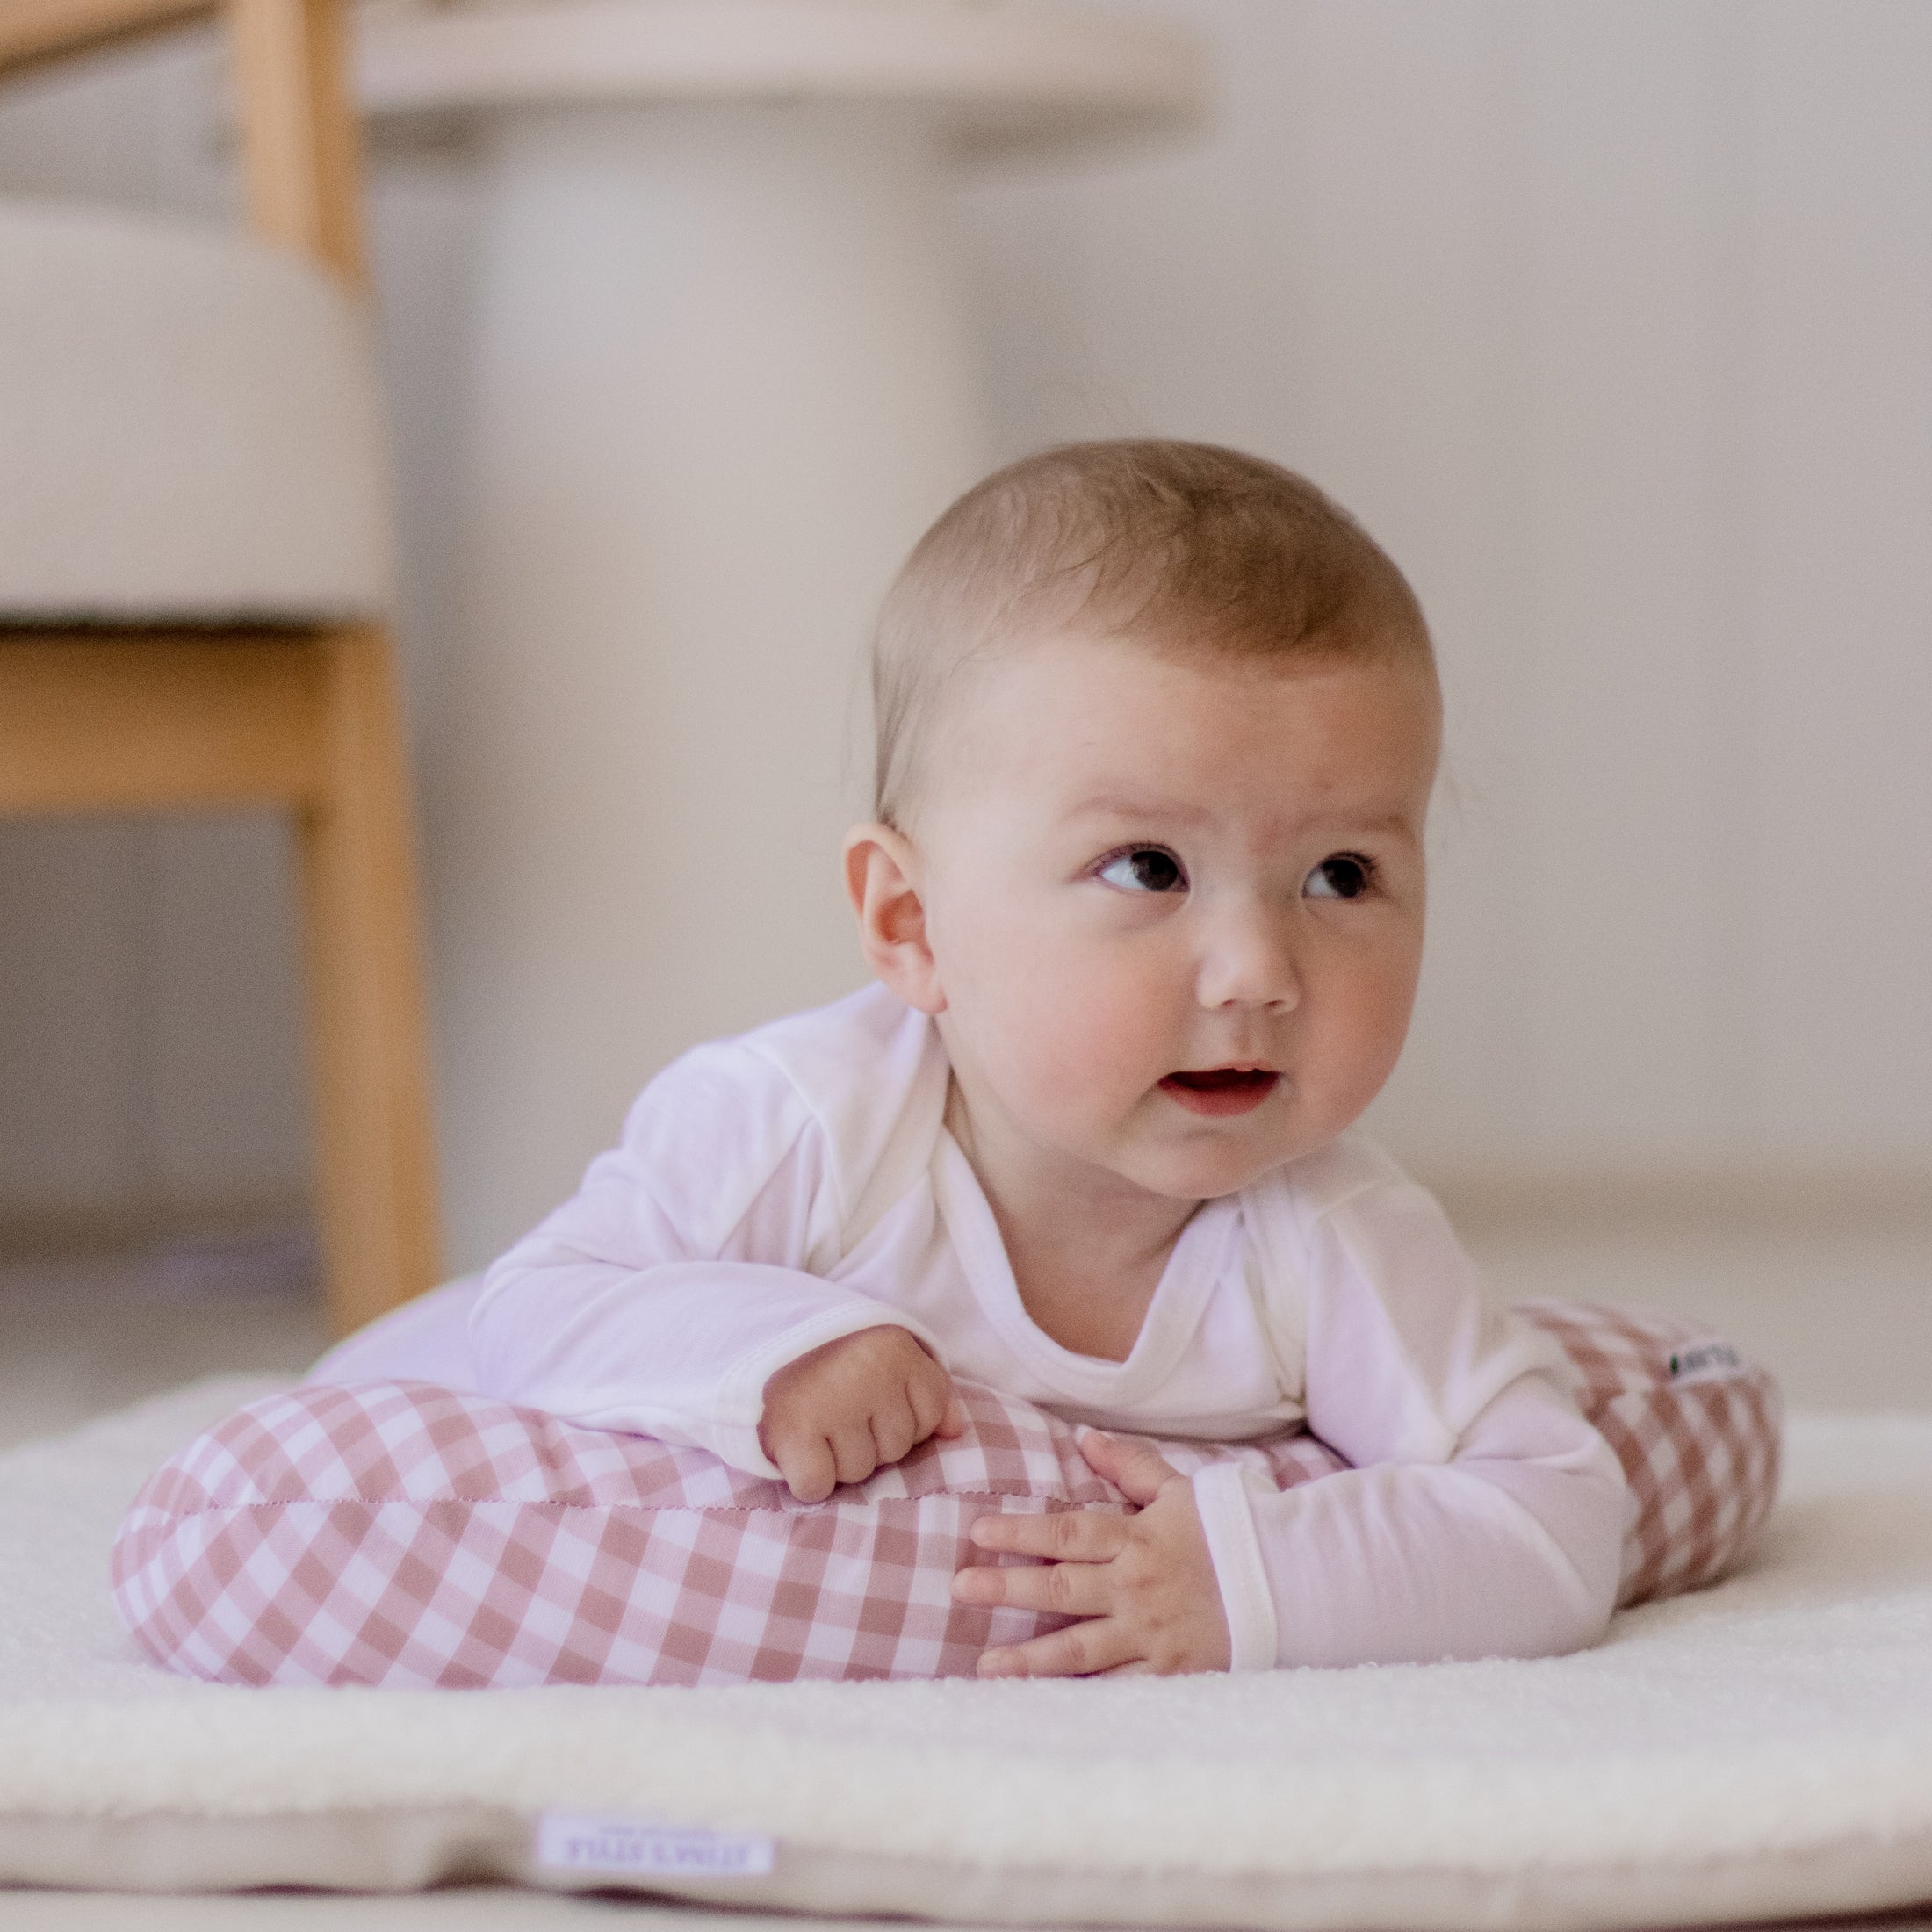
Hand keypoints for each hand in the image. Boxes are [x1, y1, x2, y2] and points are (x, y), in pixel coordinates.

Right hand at [759, 1327, 965, 1502]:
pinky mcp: (795, 1430)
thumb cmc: (831, 1361)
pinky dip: (807, 1479)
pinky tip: (799, 1449)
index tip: (871, 1399)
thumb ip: (927, 1392)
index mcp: (897, 1349)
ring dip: (837, 1460)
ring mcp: (833, 1402)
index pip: (930, 1416)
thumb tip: (955, 1432)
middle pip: (896, 1448)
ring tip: (817, 1426)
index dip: (902, 1418)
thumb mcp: (885, 1360)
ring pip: (859, 1471)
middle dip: (869, 1441)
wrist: (756, 1345)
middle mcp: (869, 1372)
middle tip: (836, 1411)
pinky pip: (818, 1485)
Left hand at [952, 1431, 1232, 1676]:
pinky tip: (1043, 1704)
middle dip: (1007, 1587)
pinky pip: (1116, 1688)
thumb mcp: (1179, 1491)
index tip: (977, 1531)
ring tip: (986, 1664)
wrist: (1289, 1585)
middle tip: (959, 1586)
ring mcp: (1150, 1632)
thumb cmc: (1228, 1534)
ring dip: (1030, 1657)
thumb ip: (1129, 1466)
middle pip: (1061, 1586)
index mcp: (1136, 1538)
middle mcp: (1137, 1586)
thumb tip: (1083, 1437)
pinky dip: (1080, 1697)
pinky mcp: (1168, 1673)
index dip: (1021, 1531)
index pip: (1068, 1531)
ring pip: (1079, 1647)